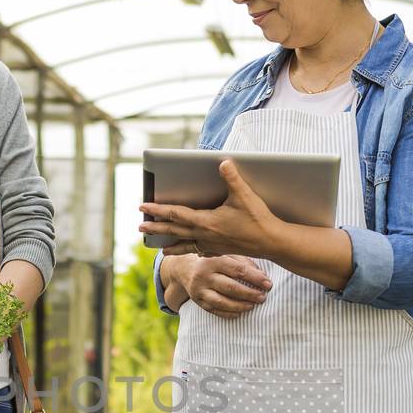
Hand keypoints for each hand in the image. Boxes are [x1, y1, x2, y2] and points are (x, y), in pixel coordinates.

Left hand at [139, 160, 280, 257]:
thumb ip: (232, 178)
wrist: (272, 242)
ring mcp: (212, 245)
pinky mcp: (221, 250)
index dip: (158, 210)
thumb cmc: (258, 220)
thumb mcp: (244, 196)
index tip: (143, 207)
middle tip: (140, 227)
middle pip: (174, 231)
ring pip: (186, 245)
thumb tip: (222, 162)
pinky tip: (192, 251)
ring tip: (161, 248)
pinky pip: (200, 250)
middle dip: (156, 228)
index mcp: (206, 222)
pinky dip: (192, 250)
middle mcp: (205, 235)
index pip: (176, 214)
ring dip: (171, 245)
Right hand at [183, 255, 272, 317]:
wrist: (186, 268)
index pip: (238, 270)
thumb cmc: (213, 260)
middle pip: (230, 287)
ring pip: (221, 302)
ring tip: (253, 306)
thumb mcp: (226, 254)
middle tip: (262, 297)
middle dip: (249, 294)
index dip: (255, 278)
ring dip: (240, 305)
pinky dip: (229, 313)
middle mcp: (204, 275)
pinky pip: (215, 310)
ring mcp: (199, 290)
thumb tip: (262, 275)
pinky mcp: (197, 301)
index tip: (268, 284)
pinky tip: (240, 312)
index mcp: (213, 260)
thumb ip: (244, 262)